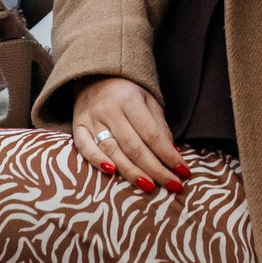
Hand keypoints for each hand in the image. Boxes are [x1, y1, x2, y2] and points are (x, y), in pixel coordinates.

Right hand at [70, 76, 189, 194]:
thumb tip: (173, 153)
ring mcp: (91, 119)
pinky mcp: (77, 128)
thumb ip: (159, 126)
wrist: (94, 75)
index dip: (168, 155)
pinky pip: (85, 148)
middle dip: (155, 169)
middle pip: (134, 146)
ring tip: (150, 187)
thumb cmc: (127, 93)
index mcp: (130, 100)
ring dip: (131, 172)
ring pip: (112, 150)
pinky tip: (112, 173)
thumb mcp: (148, 100)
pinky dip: (97, 161)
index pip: (152, 134)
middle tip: (172, 186)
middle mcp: (109, 110)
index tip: (183, 172)